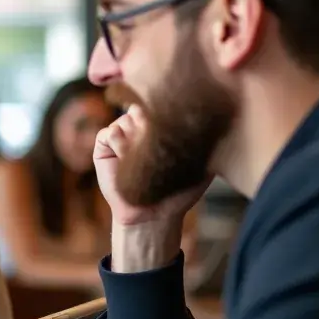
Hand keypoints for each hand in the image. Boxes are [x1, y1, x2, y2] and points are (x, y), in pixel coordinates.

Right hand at [93, 107, 208, 227]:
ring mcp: (121, 134)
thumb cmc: (177, 191)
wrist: (153, 214)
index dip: (164, 115)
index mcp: (160, 126)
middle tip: (153, 146)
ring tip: (140, 159)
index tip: (170, 134)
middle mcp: (139, 127)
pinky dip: (118, 144)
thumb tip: (215, 115)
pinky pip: (110, 132)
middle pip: (142, 107)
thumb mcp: (199, 162)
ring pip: (125, 119)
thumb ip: (206, 140)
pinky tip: (125, 159)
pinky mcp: (103, 145)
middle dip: (148, 124)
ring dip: (133, 137)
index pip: (161, 104)